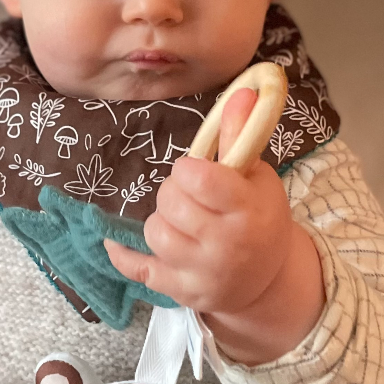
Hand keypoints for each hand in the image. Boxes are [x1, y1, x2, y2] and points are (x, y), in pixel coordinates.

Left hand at [105, 89, 324, 363]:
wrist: (267, 280)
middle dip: (174, 192)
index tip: (195, 171)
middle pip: (171, 202)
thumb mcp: (257, 176)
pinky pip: (136, 268)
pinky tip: (116, 242)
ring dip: (161, 220)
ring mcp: (201, 272)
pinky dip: (122, 254)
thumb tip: (242, 91)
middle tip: (190, 197)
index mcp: (245, 209)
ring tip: (181, 221)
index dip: (188, 169)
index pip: (197, 178)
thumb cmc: (260, 218)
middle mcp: (224, 244)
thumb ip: (239, 136)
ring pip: (154, 232)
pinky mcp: (180, 292)